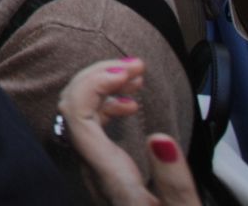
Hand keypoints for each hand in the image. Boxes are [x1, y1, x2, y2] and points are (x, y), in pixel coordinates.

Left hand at [56, 57, 198, 204]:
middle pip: (73, 108)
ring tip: (138, 77)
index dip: (96, 82)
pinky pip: (92, 130)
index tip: (131, 70)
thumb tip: (159, 138)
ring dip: (105, 88)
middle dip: (100, 76)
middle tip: (137, 66)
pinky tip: (130, 105)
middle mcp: (94, 173)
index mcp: (110, 178)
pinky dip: (108, 108)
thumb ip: (174, 181)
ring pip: (80, 117)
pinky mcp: (104, 174)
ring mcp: (96, 173)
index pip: (77, 114)